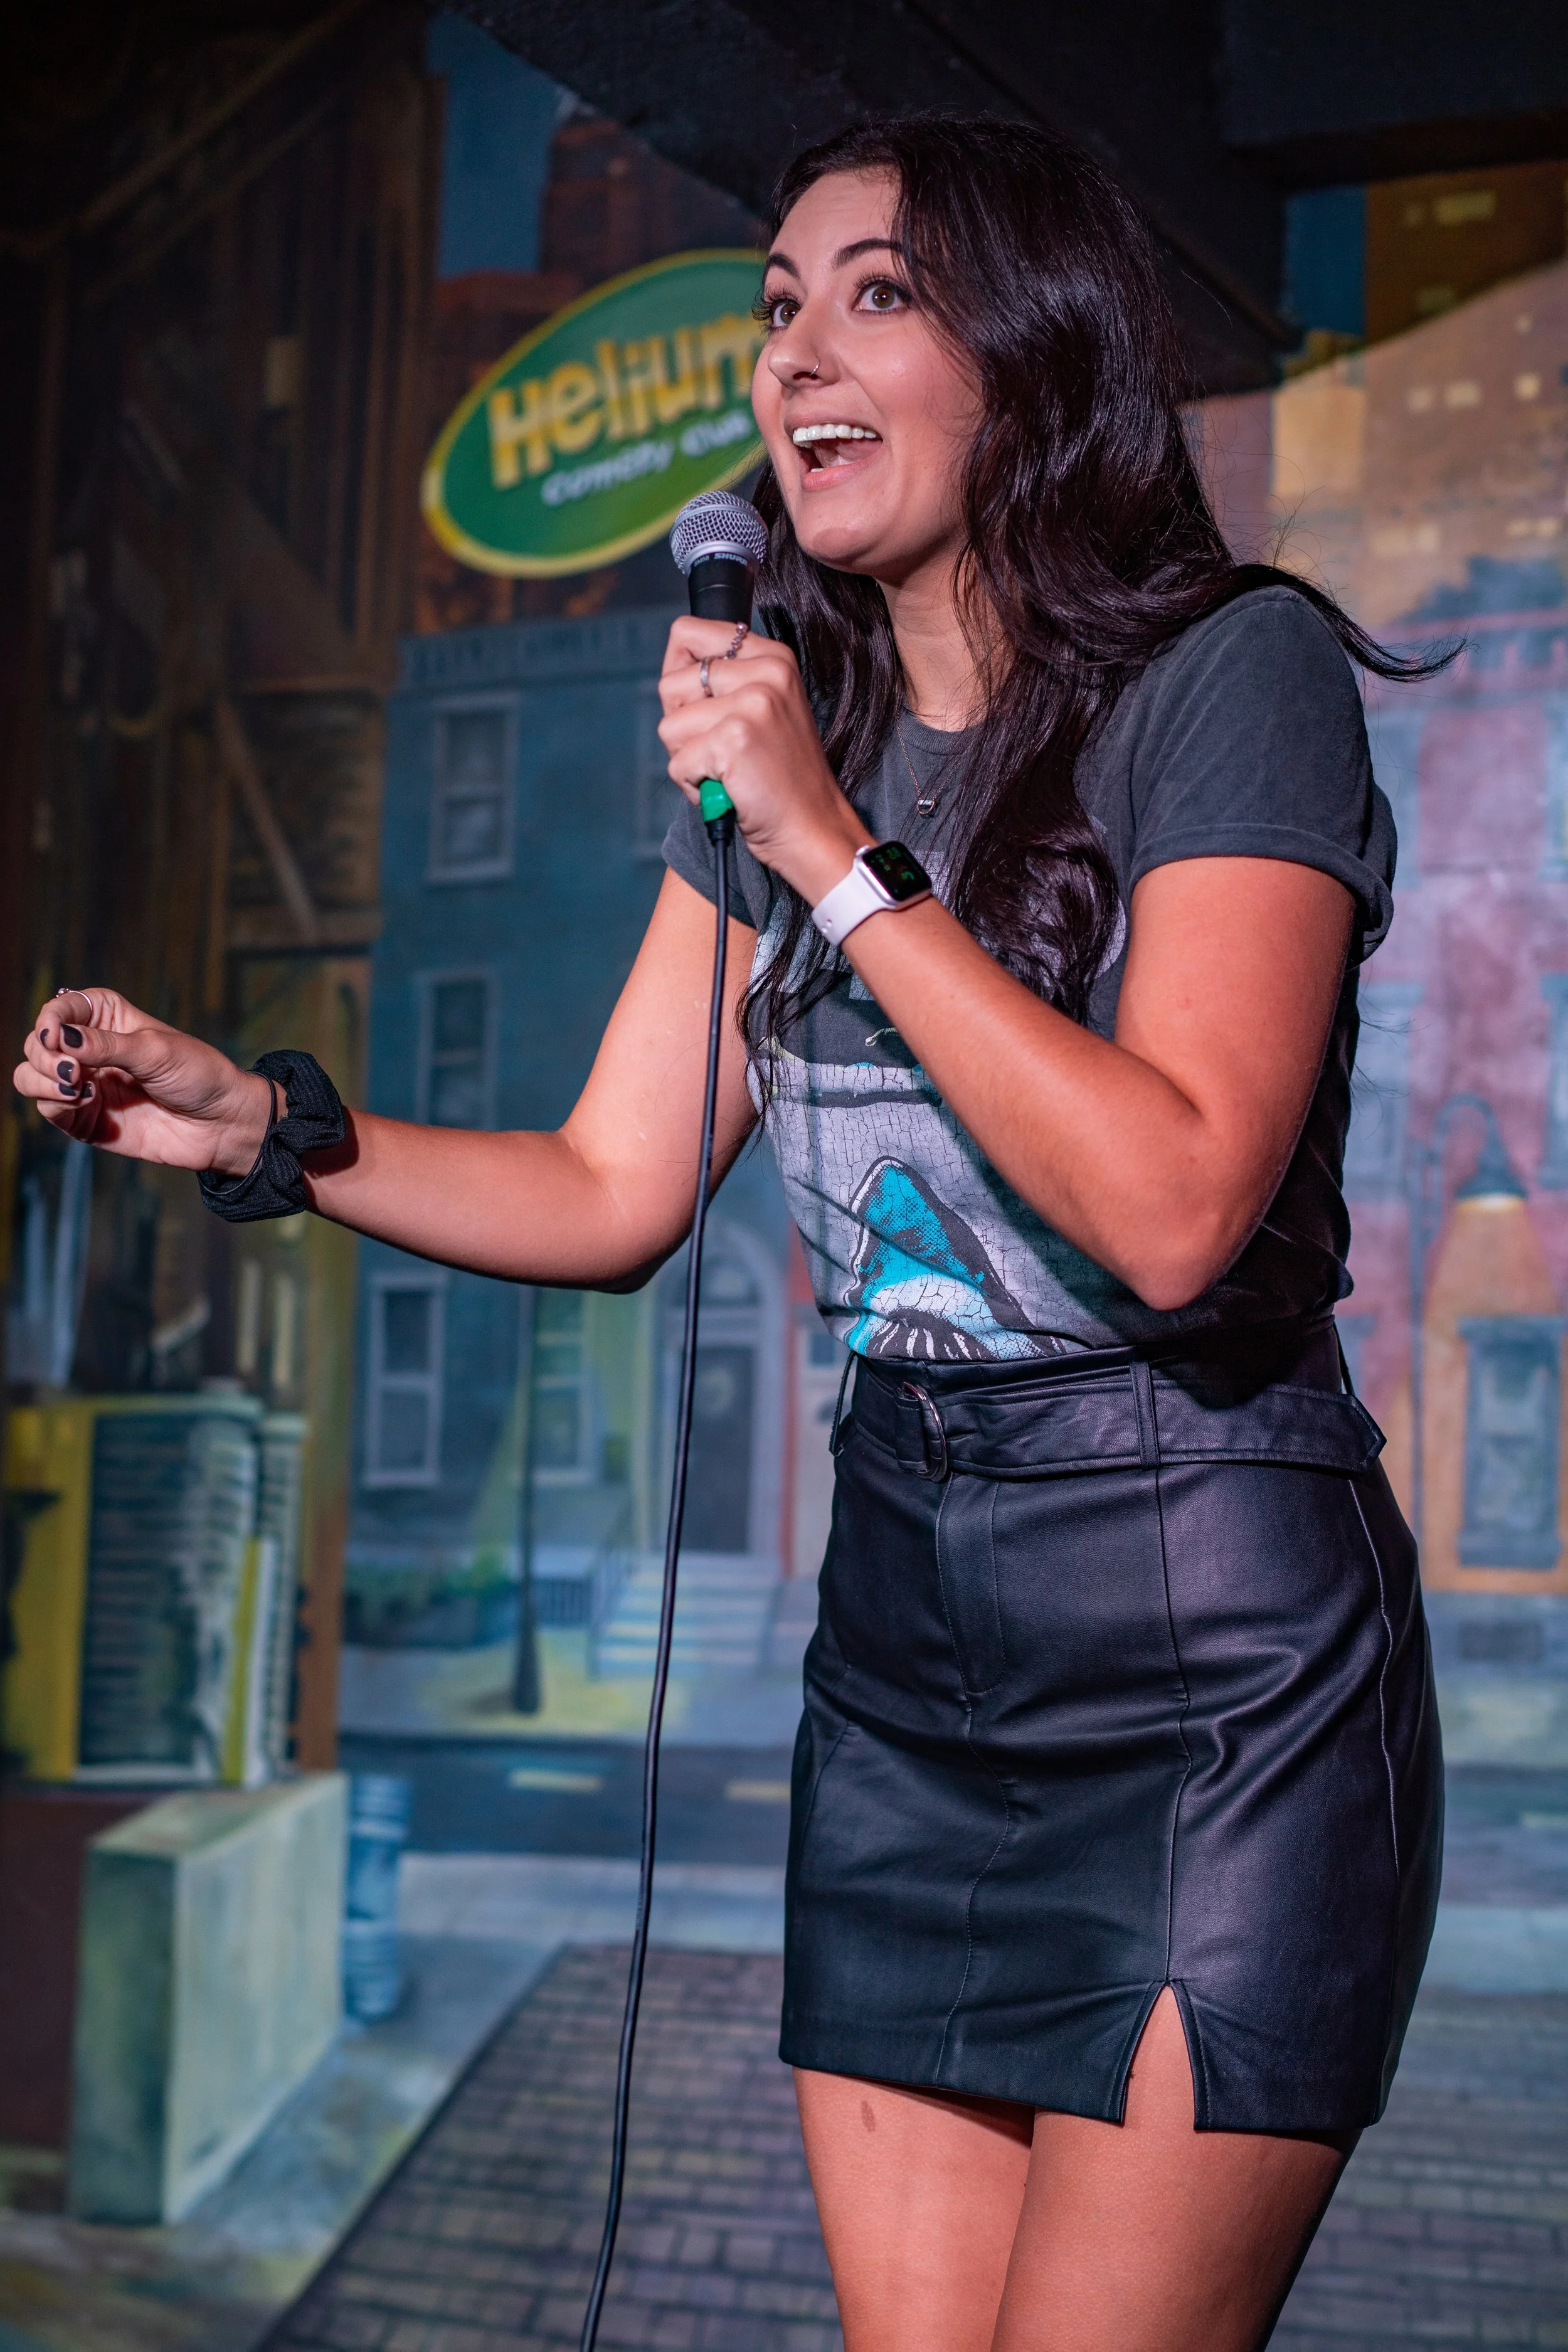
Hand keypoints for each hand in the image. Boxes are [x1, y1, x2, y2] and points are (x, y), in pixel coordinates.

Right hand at [14, 988, 274, 1177]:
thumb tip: (59, 1036)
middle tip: (72, 1069)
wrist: (222, 1123)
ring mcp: (85, 1085)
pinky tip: (85, 1100)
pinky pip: (49, 1109)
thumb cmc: (198, 1075)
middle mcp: (90, 1050)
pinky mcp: (85, 1119)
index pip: (60, 1009)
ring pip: (31, 1077)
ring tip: (75, 1085)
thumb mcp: (155, 1050)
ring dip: (42, 1079)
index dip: (50, 1019)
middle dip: (44, 1054)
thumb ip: (105, 1045)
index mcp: (107, 1019)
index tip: (56, 1034)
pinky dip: (55, 1103)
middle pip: (37, 1044)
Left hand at [657, 618, 871, 900]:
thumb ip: (727, 680)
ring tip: (727, 772)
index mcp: (772, 657)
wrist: (813, 829)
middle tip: (721, 750)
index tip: (700, 705)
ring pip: (669, 726)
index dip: (678, 673)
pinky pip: (677, 763)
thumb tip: (672, 671)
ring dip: (688, 759)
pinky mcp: (735, 740)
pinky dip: (693, 787)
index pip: (688, 632)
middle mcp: (766, 672)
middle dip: (682, 726)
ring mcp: (753, 704)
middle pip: (670, 683)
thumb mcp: (766, 709)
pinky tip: (728, 790)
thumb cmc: (780, 778)